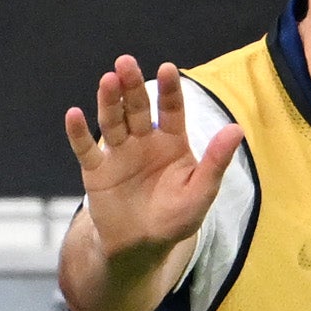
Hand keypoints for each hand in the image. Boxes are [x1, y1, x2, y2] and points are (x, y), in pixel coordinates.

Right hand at [64, 56, 240, 271]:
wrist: (141, 247)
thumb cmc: (175, 220)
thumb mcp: (200, 193)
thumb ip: (216, 162)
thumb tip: (237, 130)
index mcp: (172, 142)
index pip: (171, 109)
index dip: (169, 90)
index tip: (168, 69)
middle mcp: (144, 141)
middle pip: (137, 107)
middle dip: (132, 86)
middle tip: (126, 63)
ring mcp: (119, 153)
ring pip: (112, 121)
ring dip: (108, 101)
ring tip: (107, 80)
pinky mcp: (96, 170)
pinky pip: (85, 149)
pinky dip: (78, 133)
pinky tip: (73, 114)